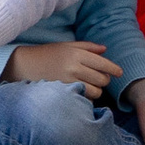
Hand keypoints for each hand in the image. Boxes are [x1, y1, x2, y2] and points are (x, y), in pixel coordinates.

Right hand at [4, 39, 120, 95]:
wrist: (25, 65)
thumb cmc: (47, 54)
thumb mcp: (66, 46)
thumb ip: (87, 47)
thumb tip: (105, 50)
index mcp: (76, 53)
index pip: (103, 63)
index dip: (113, 69)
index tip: (119, 72)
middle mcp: (74, 66)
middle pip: (102, 79)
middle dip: (104, 80)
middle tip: (100, 79)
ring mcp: (69, 81)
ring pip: (96, 91)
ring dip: (96, 90)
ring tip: (89, 86)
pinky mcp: (64, 92)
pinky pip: (84, 98)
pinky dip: (86, 97)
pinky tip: (81, 92)